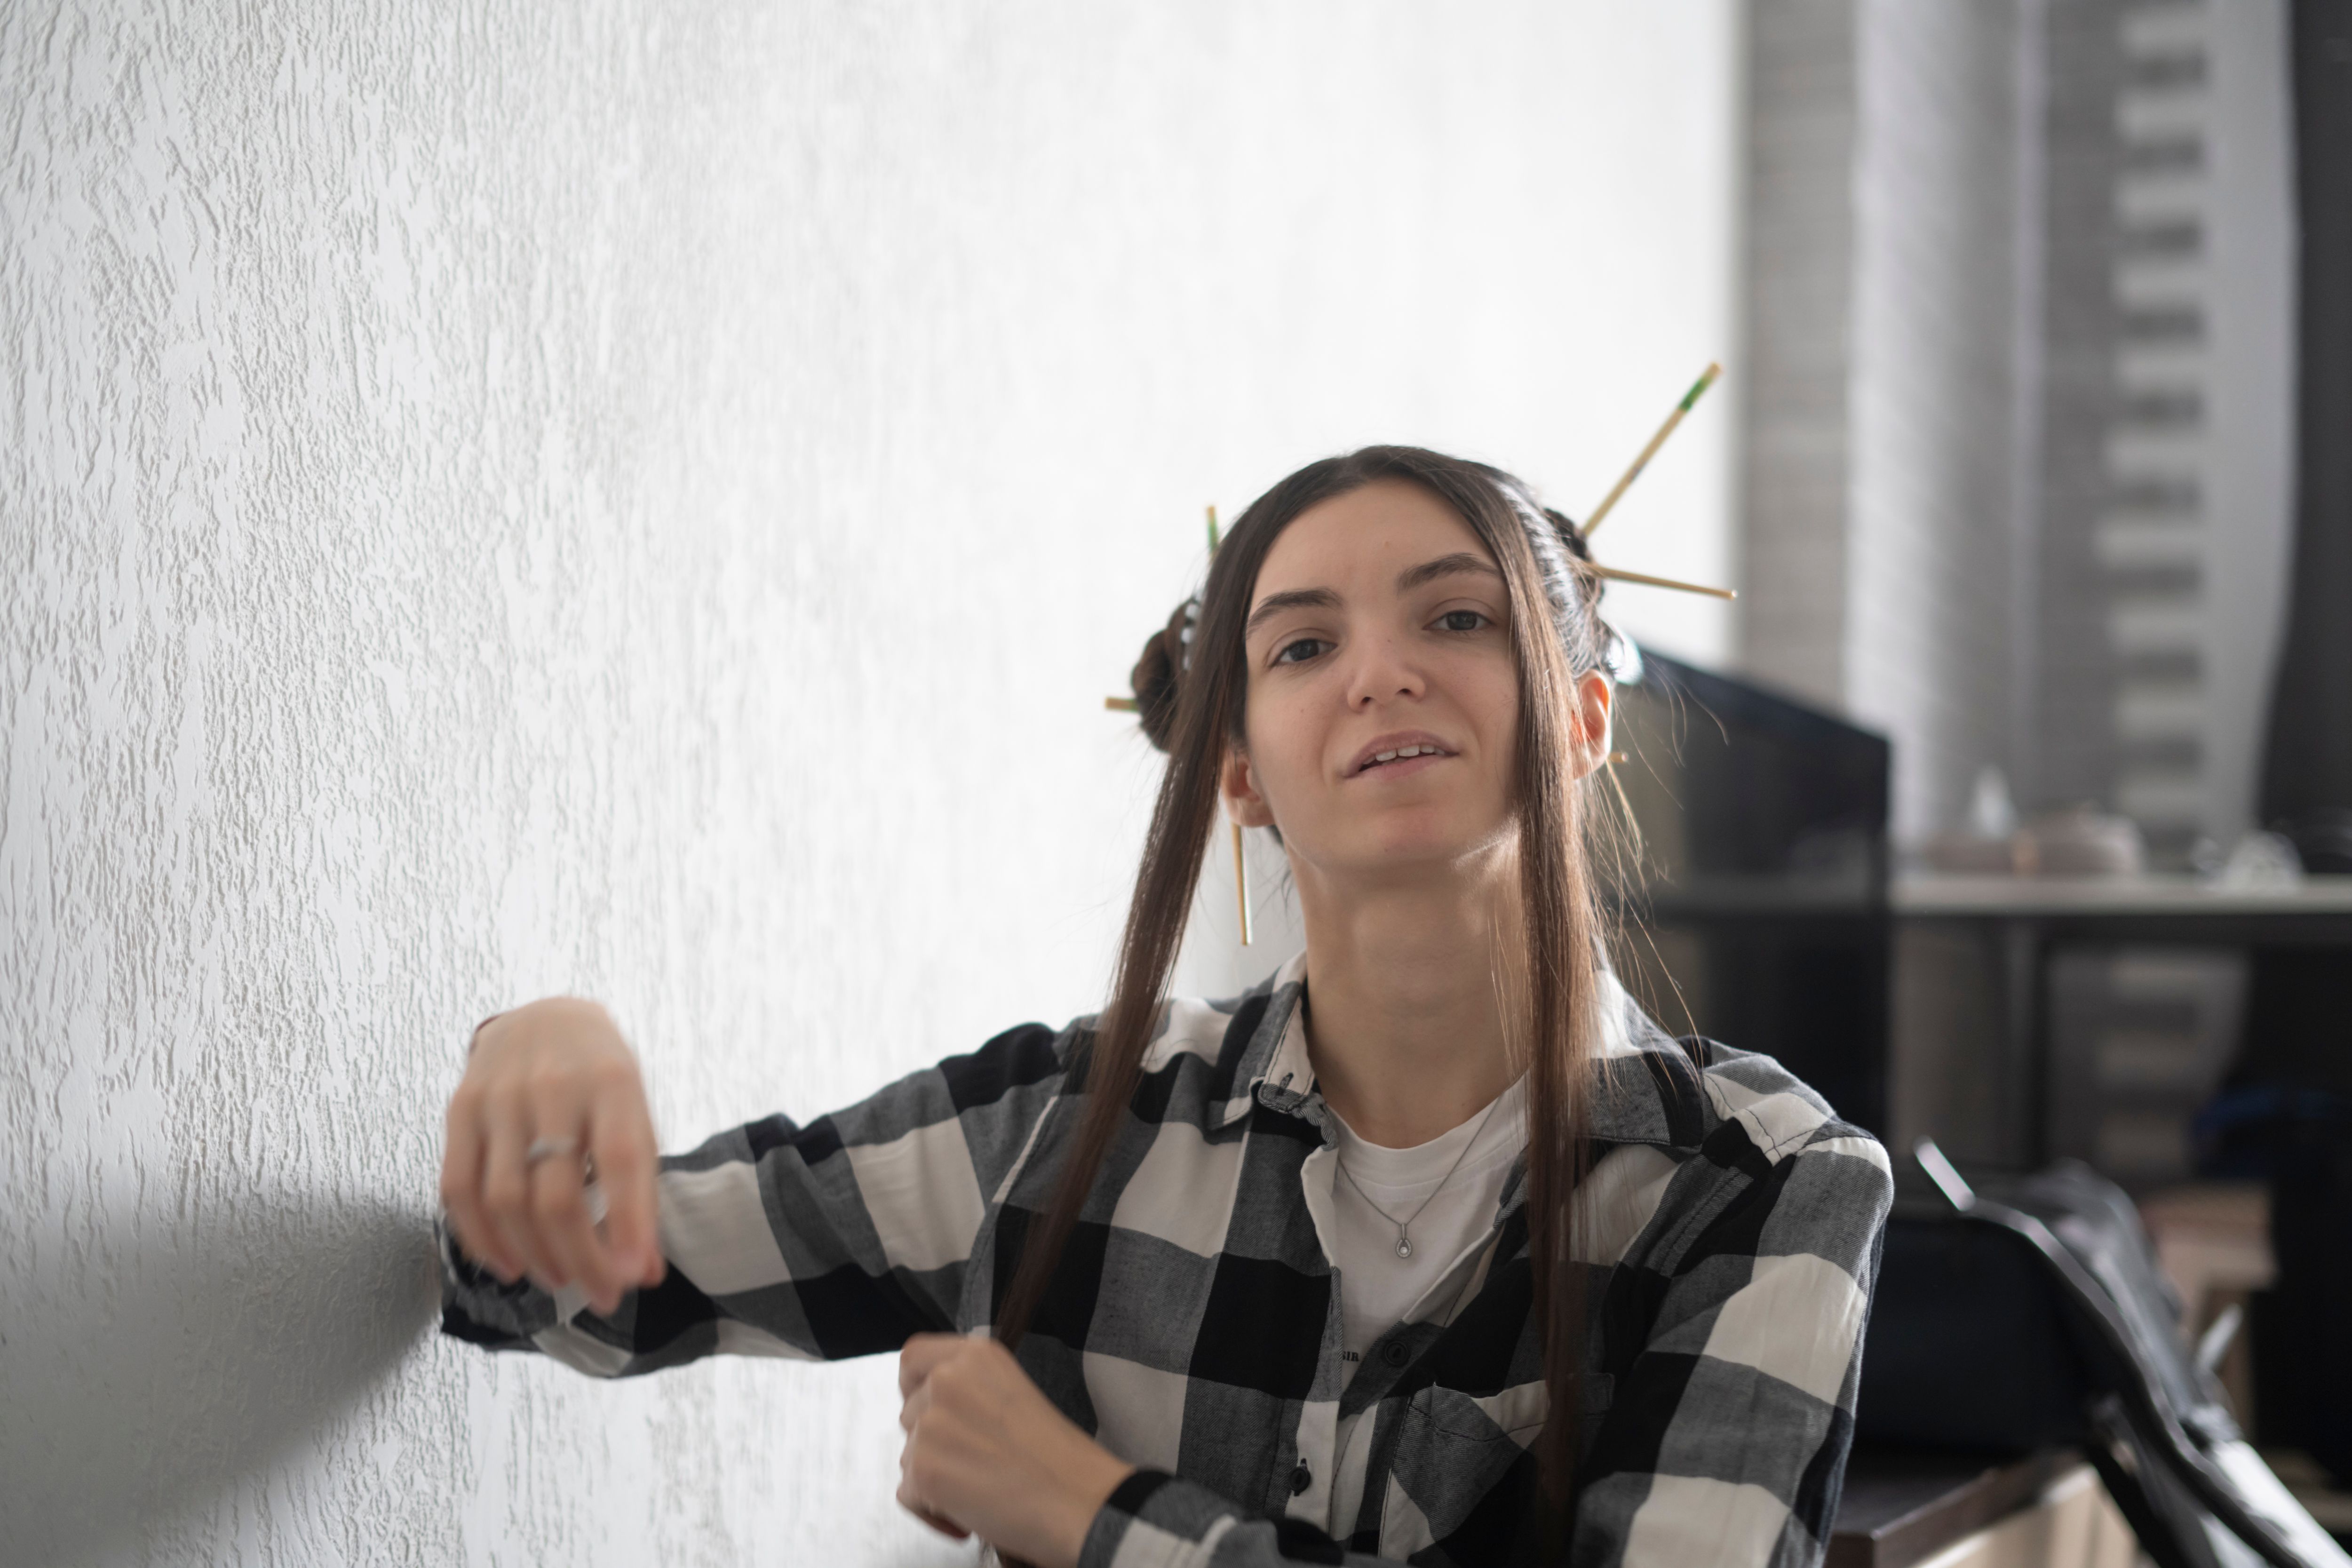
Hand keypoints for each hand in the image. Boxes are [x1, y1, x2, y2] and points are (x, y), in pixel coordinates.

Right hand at [438, 997, 664, 1314]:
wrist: (543, 1017)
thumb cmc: (601, 1077)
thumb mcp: (636, 1115)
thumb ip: (641, 1189)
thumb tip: (643, 1272)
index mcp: (612, 1081)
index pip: (620, 1161)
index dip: (626, 1226)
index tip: (632, 1278)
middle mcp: (553, 1086)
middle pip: (557, 1196)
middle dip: (580, 1259)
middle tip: (600, 1294)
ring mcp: (499, 1097)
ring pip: (506, 1201)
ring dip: (534, 1257)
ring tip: (560, 1280)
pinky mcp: (459, 1109)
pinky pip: (457, 1189)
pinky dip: (480, 1239)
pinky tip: (509, 1264)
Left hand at [897, 1334, 1134, 1567]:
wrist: (1078, 1499)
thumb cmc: (1057, 1458)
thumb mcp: (1013, 1393)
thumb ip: (971, 1390)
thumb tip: (936, 1412)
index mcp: (976, 1355)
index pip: (913, 1358)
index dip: (914, 1387)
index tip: (930, 1411)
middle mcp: (948, 1379)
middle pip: (909, 1412)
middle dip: (931, 1442)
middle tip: (970, 1464)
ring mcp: (932, 1422)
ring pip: (908, 1455)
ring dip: (933, 1477)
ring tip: (977, 1490)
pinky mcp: (924, 1467)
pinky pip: (907, 1494)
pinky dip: (932, 1511)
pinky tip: (969, 1515)